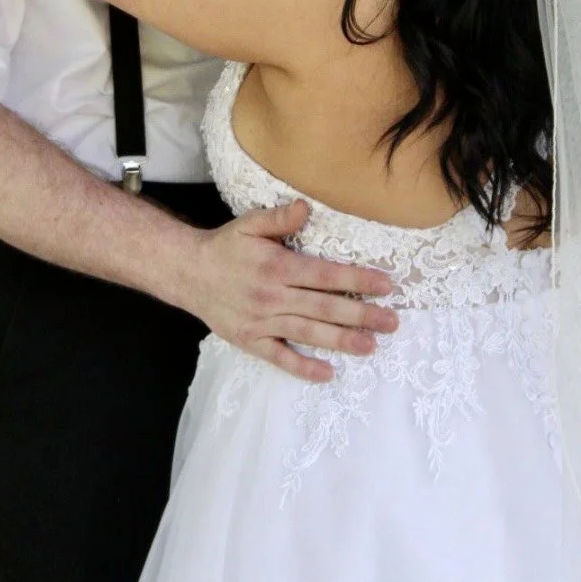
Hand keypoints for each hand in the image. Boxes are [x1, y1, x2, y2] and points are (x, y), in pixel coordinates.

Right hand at [186, 200, 398, 382]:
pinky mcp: (251, 340)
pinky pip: (279, 357)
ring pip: (308, 333)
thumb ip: (278, 218)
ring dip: (341, 341)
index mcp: (277, 267)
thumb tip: (306, 207)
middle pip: (323, 307)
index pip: (324, 275)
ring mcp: (262, 322)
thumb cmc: (226, 247)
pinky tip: (327, 374)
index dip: (356, 281)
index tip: (385, 286)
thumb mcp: (249, 224)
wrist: (188, 273)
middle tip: (392, 322)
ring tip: (371, 346)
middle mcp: (272, 296)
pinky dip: (302, 368)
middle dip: (360, 315)